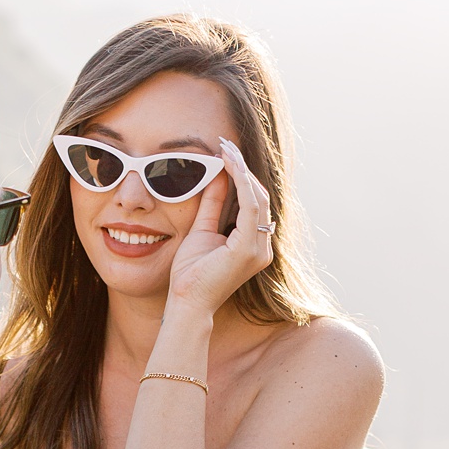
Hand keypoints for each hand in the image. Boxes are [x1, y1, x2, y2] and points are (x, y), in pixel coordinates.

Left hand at [166, 136, 273, 315]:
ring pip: (258, 199)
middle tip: (226, 144)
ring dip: (242, 172)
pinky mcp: (248, 249)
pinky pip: (250, 209)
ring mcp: (259, 249)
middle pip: (259, 197)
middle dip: (243, 168)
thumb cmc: (190, 274)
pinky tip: (228, 167)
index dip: (242, 175)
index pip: (254, 201)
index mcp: (253, 243)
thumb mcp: (201, 230)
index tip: (227, 152)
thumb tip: (217, 175)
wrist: (185, 303)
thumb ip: (213, 205)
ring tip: (226, 150)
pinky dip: (241, 185)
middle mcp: (263, 246)